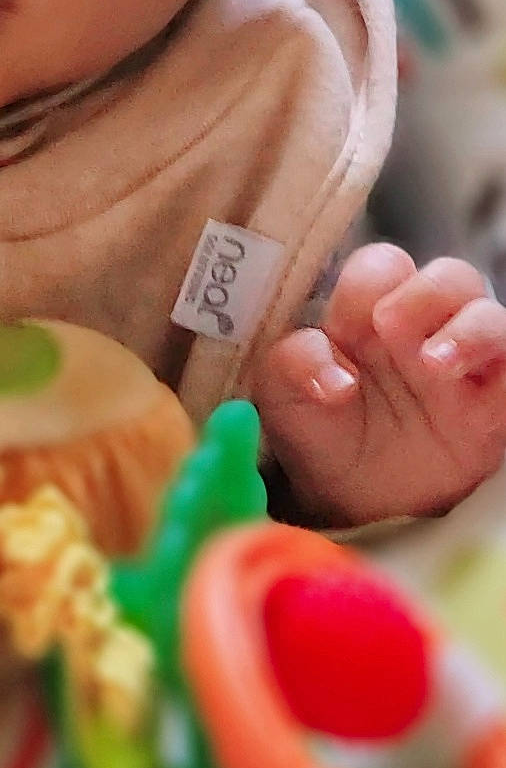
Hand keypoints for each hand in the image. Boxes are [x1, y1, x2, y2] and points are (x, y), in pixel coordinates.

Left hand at [256, 244, 505, 526]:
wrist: (351, 500)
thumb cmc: (319, 429)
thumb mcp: (282, 395)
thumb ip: (292, 364)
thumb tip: (334, 378)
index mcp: (371, 311)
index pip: (384, 268)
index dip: (366, 288)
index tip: (342, 330)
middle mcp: (426, 327)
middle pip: (450, 277)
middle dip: (425, 293)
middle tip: (391, 327)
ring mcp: (466, 365)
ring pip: (492, 317)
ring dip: (470, 331)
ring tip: (435, 364)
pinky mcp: (493, 408)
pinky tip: (480, 391)